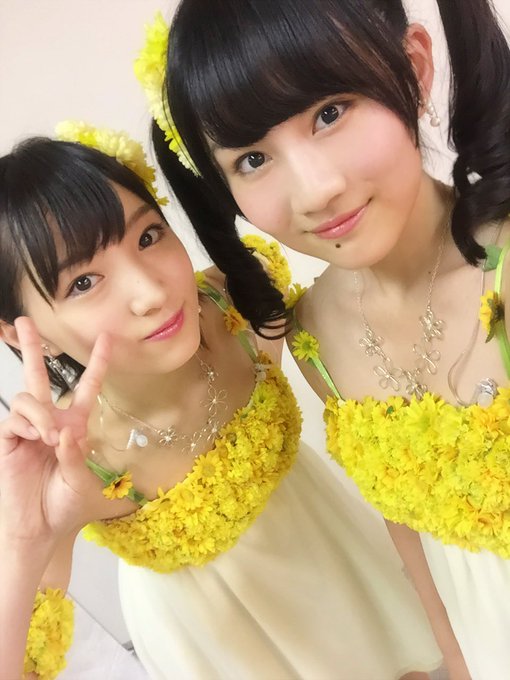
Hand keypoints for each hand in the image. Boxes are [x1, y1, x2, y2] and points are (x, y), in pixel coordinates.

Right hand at [0, 317, 109, 545]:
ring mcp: (27, 430)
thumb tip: (64, 432)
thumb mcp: (82, 481)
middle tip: (24, 322)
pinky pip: (15, 417)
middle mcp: (50, 422)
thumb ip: (76, 456)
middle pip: (40, 376)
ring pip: (28, 397)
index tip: (107, 338)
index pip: (87, 389)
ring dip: (40, 413)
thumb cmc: (67, 506)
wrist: (42, 529)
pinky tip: (36, 438)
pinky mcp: (9, 440)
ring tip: (48, 437)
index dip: (97, 364)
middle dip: (31, 348)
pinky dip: (28, 423)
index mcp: (74, 427)